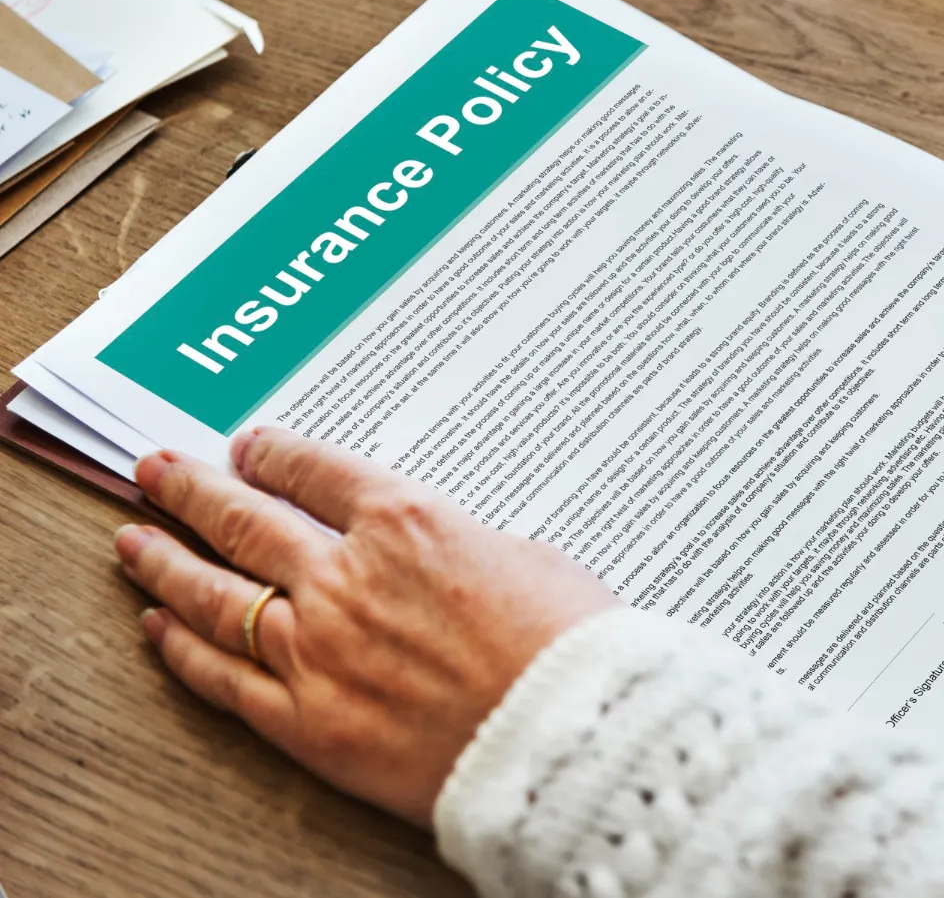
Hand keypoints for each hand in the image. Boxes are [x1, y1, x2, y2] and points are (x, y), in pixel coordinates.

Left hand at [116, 428, 617, 826]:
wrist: (567, 736)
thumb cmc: (568, 645)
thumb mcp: (528, 558)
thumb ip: (460, 545)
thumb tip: (434, 553)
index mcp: (405, 522)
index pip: (315, 471)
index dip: (274, 454)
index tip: (249, 447)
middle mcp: (345, 577)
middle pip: (245, 520)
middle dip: (192, 490)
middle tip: (156, 471)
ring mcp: (317, 650)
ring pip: (216, 595)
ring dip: (166, 561)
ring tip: (133, 542)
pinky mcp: (308, 722)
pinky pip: (226, 679)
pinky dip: (185, 650)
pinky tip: (159, 628)